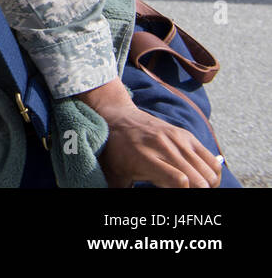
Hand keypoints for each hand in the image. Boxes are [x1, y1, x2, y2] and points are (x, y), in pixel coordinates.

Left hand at [81, 80, 222, 186]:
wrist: (118, 117)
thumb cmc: (115, 151)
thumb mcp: (116, 174)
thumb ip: (125, 191)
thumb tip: (131, 211)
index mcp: (145, 158)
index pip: (179, 180)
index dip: (185, 193)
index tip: (181, 198)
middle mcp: (164, 147)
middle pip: (198, 179)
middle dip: (198, 192)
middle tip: (188, 195)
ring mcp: (178, 139)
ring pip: (209, 171)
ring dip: (207, 185)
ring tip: (196, 189)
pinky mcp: (186, 135)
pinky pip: (212, 160)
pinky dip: (213, 174)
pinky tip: (202, 179)